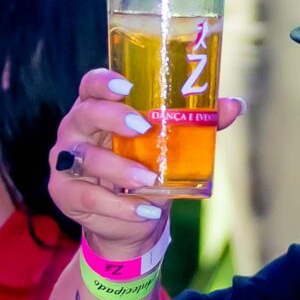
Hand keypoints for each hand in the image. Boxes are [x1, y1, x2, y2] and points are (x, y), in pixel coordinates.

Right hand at [47, 66, 242, 260]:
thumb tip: (234, 106)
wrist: (130, 218)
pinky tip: (146, 209)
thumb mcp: (171, 144)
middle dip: (112, 118)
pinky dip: (121, 206)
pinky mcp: (65, 192)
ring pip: (87, 159)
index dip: (103, 82)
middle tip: (143, 127)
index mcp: (97, 108)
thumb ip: (198, 124)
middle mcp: (76, 129)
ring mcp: (66, 161)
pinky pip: (89, 197)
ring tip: (149, 180)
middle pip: (85, 114)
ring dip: (120, 169)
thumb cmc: (147, 167)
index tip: (126, 85)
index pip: (90, 85)